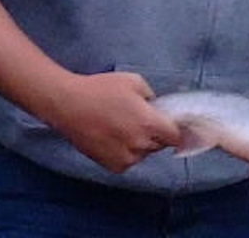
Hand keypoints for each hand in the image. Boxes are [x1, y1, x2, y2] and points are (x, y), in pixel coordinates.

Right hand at [39, 71, 181, 172]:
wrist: (68, 104)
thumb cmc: (102, 89)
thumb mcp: (135, 82)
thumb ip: (153, 97)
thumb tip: (159, 109)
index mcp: (149, 124)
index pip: (177, 136)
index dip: (180, 131)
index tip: (180, 127)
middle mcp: (140, 145)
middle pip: (161, 144)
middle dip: (157, 133)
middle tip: (143, 119)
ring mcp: (125, 158)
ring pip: (144, 152)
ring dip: (142, 143)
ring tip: (123, 125)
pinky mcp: (112, 165)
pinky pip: (129, 159)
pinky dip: (127, 151)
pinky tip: (114, 135)